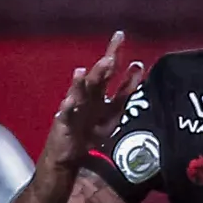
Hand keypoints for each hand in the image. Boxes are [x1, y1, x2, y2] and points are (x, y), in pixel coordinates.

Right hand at [52, 31, 145, 156]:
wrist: (69, 155)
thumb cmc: (90, 132)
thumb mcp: (114, 114)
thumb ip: (125, 94)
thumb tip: (139, 70)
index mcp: (100, 95)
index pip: (110, 74)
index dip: (119, 60)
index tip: (126, 46)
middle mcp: (87, 98)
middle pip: (96, 78)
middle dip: (103, 65)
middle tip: (112, 53)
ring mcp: (74, 108)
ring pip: (79, 92)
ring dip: (82, 82)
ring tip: (86, 70)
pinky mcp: (64, 123)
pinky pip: (65, 114)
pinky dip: (67, 107)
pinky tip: (70, 100)